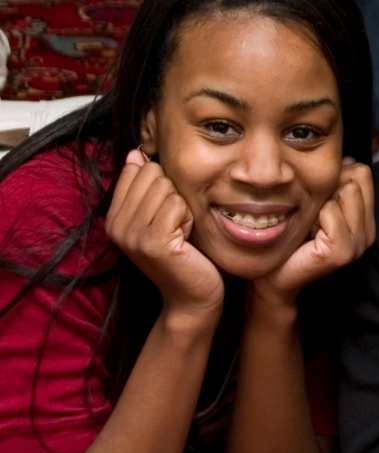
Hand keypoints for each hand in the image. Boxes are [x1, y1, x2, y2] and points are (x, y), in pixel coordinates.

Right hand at [106, 149, 222, 325]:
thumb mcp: (159, 218)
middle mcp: (116, 226)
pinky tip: (186, 240)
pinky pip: (178, 205)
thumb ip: (145, 189)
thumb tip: (135, 154)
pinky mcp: (153, 242)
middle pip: (153, 174)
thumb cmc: (183, 255)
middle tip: (175, 226)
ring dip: (183, 209)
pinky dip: (190, 219)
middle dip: (174, 195)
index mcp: (113, 218)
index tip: (164, 215)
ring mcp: (132, 234)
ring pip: (167, 188)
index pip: (137, 169)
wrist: (192, 298)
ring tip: (180, 234)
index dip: (162, 186)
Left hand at [253, 158, 375, 309]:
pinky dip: (314, 216)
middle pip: (356, 177)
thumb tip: (347, 160)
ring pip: (346, 190)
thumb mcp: (317, 207)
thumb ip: (335, 186)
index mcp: (365, 222)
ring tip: (309, 224)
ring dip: (320, 202)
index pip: (363, 173)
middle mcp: (368, 233)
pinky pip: (331, 211)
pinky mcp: (342, 252)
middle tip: (313, 214)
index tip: (318, 200)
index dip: (336, 176)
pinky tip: (306, 234)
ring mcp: (358, 244)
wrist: (274, 278)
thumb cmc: (291, 240)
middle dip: (329, 187)